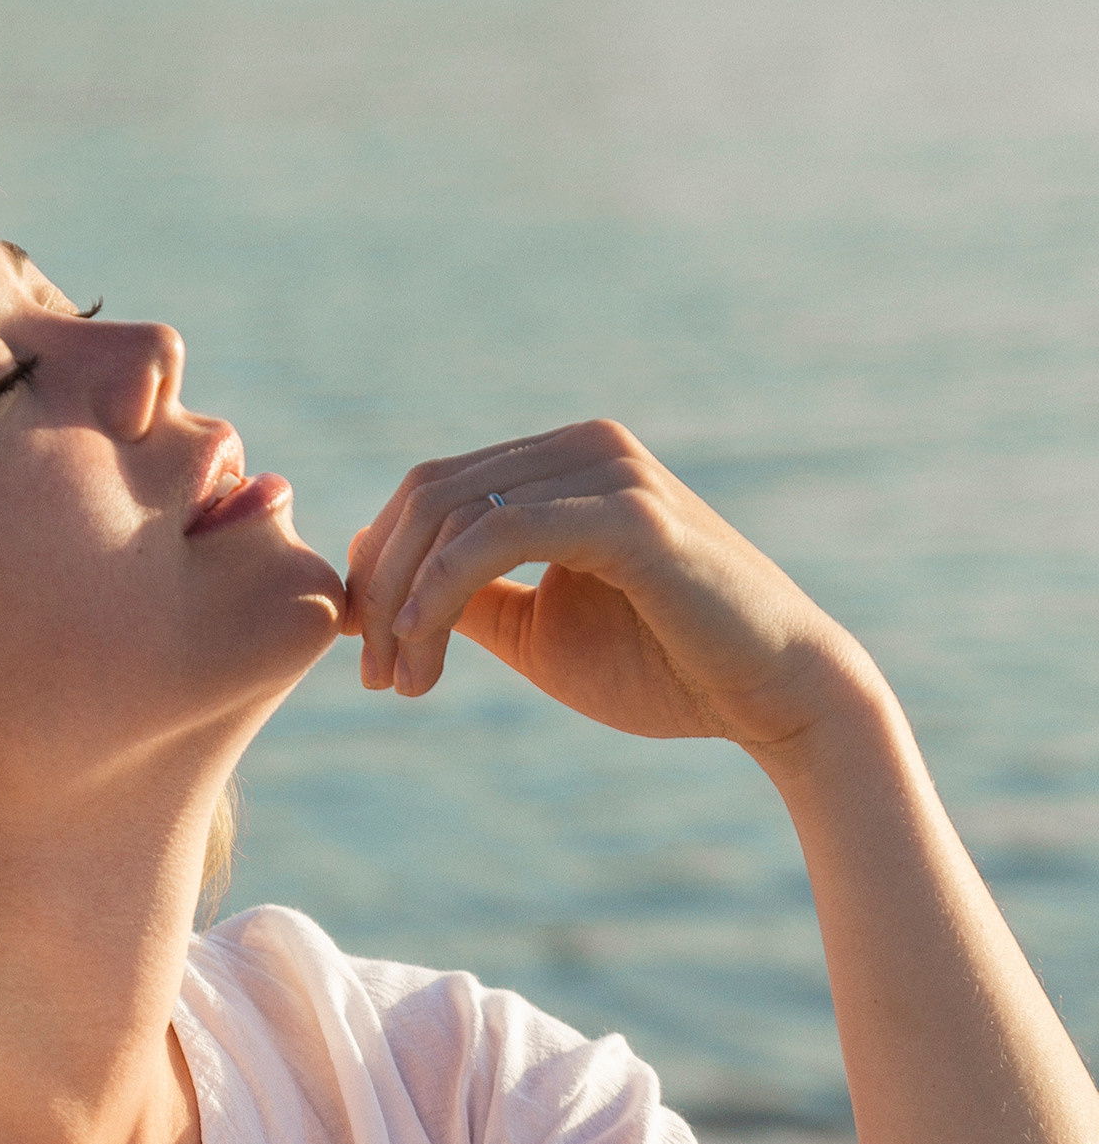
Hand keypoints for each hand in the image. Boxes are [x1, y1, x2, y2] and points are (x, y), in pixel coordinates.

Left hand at [343, 418, 876, 761]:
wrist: (773, 697)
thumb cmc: (666, 668)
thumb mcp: (538, 630)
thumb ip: (469, 598)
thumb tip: (388, 588)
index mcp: (563, 464)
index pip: (431, 491)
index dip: (380, 568)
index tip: (370, 658)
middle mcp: (585, 447)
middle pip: (427, 494)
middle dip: (382, 589)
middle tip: (374, 678)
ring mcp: (611, 470)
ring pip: (454, 513)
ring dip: (407, 603)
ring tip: (403, 680)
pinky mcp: (630, 514)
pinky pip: (501, 533)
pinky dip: (443, 588)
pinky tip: (423, 645)